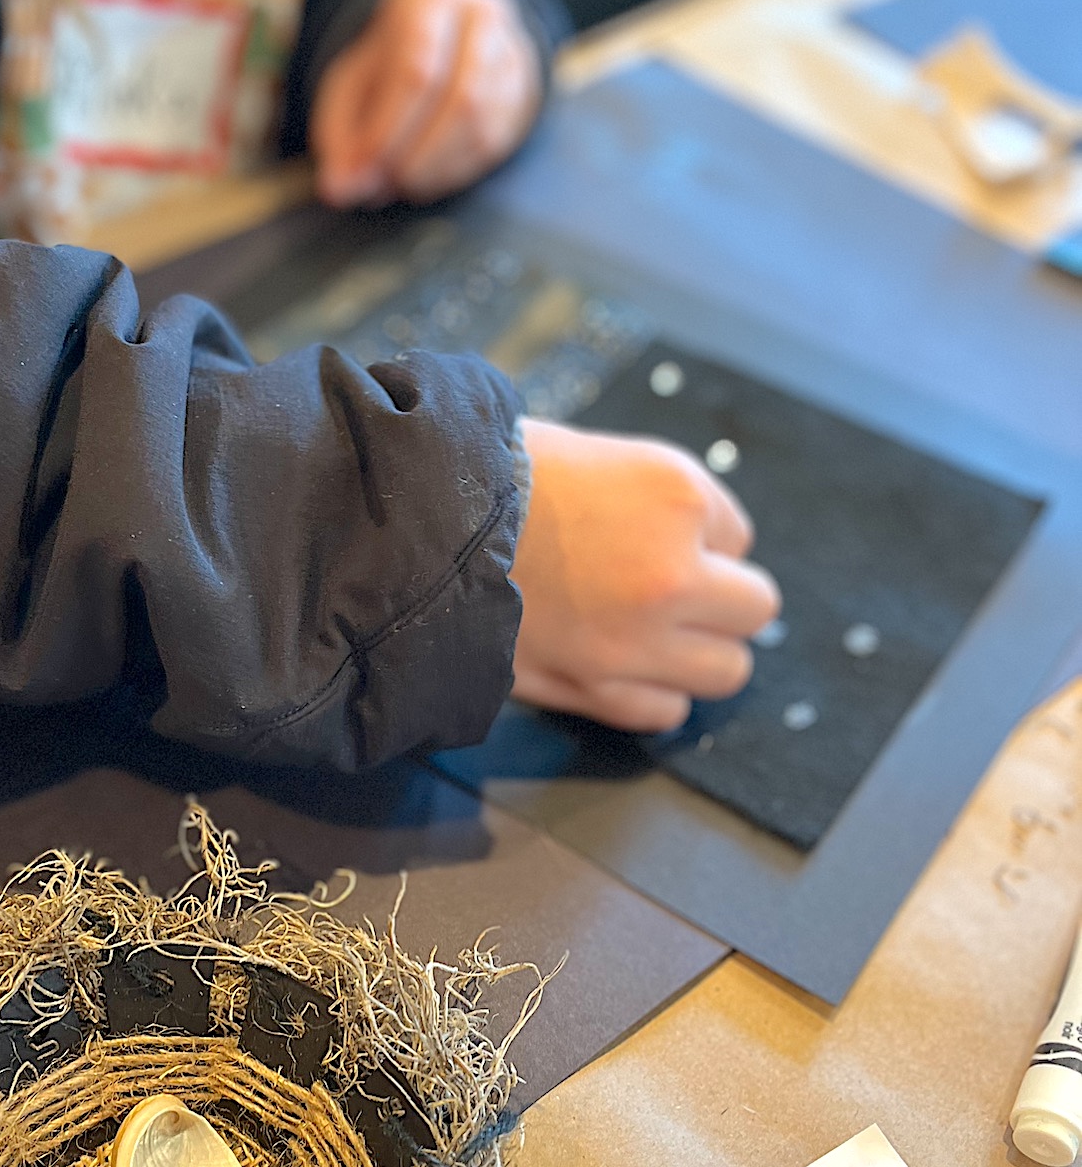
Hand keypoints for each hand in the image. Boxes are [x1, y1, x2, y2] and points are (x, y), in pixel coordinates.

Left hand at [312, 0, 542, 207]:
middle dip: (418, 154)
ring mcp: (510, 50)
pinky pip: (495, 142)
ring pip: (483, 122)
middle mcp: (480, 14)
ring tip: (402, 185)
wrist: (442, 39)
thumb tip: (340, 191)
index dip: (390, 129)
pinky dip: (455, 172)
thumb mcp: (350, 85)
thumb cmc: (388, 61)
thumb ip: (341, 137)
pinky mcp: (522, 89)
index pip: (417, 67)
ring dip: (437, 168)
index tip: (365, 171)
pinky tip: (427, 180)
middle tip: (386, 187)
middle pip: (462, 95)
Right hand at [511, 419, 781, 732]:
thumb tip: (696, 546)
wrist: (413, 530)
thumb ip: (655, 506)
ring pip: (727, 670)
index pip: (737, 534)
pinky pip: (666, 708)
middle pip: (754, 607)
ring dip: (696, 652)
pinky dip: (650, 690)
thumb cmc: (494, 481)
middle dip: (718, 599)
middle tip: (668, 589)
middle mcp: (671, 571)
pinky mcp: (595, 686)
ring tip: (648, 633)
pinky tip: (618, 664)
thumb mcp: (596, 458)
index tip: (646, 535)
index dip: (694, 537)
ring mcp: (637, 639)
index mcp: (674, 494)